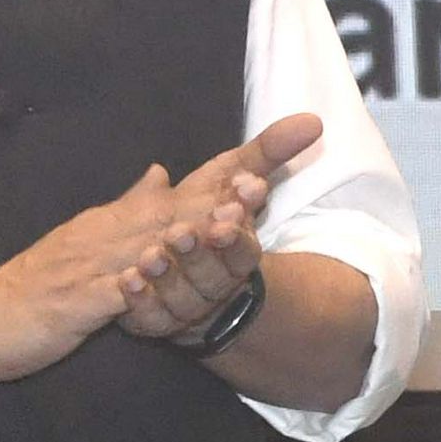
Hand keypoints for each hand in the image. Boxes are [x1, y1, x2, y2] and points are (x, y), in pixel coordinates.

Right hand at [0, 117, 318, 377]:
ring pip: (150, 245)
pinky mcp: (76, 302)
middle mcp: (109, 235)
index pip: (183, 190)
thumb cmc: (38, 282)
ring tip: (231, 219)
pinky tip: (162, 277)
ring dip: (189, 230)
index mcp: (118, 222)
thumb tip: (160, 172)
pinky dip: (139, 282)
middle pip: (176, 208)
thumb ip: (128, 207)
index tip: (276, 151)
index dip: (230, 170)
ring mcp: (93, 266)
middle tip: (266, 176)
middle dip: (221, 192)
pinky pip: (113, 293)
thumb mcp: (88, 239)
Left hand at [114, 116, 322, 346]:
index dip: (235, 237)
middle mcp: (217, 286)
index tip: (226, 215)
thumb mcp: (236, 183)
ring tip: (150, 256)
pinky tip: (127, 279)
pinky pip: (149, 318)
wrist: (193, 278)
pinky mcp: (157, 321)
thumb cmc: (214, 220)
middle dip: (198, 255)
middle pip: (213, 277)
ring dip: (167, 277)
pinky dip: (139, 301)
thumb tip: (312, 121)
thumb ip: (270, 153)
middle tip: (182, 234)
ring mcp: (187, 308)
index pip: (244, 252)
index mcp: (239, 256)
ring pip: (182, 299)